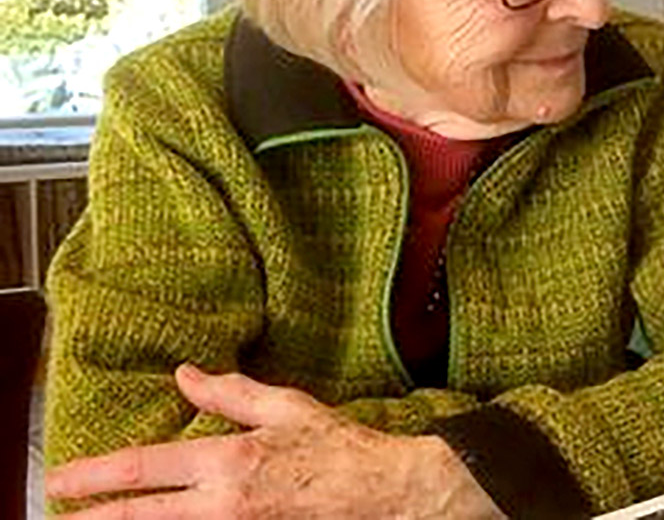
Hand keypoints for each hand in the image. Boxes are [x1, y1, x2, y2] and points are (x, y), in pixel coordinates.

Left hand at [45, 363, 501, 518]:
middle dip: (92, 518)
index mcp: (229, 462)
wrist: (388, 495)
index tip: (61, 481)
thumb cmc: (342, 449)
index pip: (142, 471)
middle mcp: (223, 506)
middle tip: (59, 511)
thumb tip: (186, 375)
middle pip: (138, 518)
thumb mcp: (288, 408)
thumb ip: (231, 393)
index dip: (93, 478)